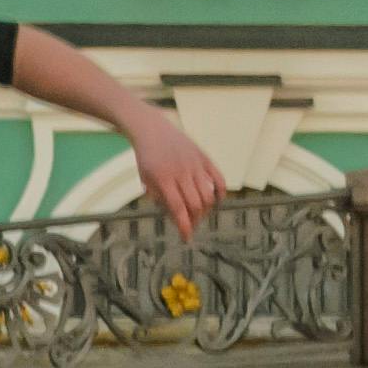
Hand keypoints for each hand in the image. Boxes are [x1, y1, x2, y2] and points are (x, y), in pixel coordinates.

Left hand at [128, 118, 224, 239]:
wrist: (152, 129)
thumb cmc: (147, 157)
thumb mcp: (146, 179)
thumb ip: (160, 198)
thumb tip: (177, 217)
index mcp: (163, 179)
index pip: (178, 209)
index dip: (184, 226)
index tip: (186, 238)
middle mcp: (181, 172)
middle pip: (195, 204)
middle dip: (194, 220)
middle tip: (191, 225)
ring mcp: (194, 164)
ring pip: (208, 195)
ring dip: (206, 210)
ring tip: (199, 214)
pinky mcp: (204, 157)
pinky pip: (219, 178)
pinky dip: (221, 192)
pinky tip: (217, 200)